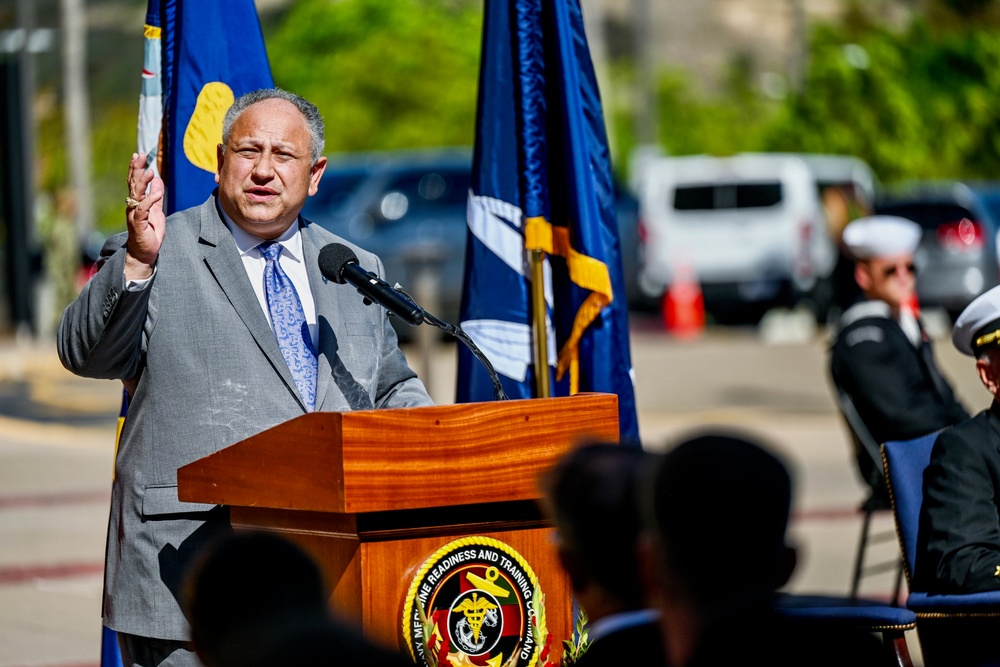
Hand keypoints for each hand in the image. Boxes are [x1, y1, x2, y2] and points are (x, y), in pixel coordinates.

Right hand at [125, 152, 165, 280]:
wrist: (145, 253)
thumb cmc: (149, 233)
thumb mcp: (157, 212)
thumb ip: (156, 197)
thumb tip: (159, 181)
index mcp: (137, 202)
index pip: (135, 182)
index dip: (136, 168)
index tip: (139, 155)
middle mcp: (133, 206)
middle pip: (133, 184)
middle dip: (136, 169)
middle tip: (140, 155)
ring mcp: (134, 215)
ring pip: (136, 194)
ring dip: (143, 182)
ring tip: (150, 171)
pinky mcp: (138, 224)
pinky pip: (143, 210)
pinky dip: (150, 200)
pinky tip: (158, 192)